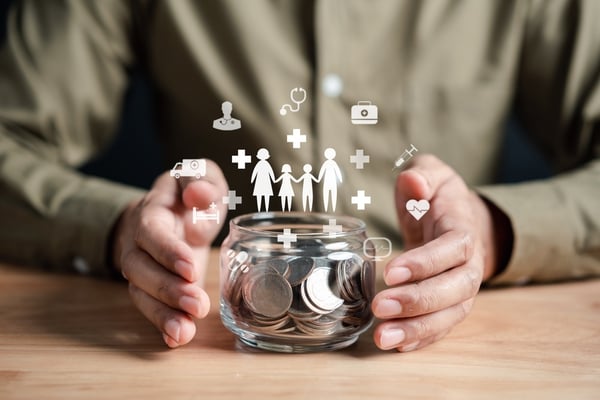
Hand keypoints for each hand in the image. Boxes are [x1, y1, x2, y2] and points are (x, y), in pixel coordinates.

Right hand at [112, 160, 227, 347]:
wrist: (169, 208)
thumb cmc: (189, 192)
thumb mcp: (199, 176)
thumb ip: (201, 181)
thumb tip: (197, 196)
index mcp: (152, 212)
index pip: (151, 232)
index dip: (166, 251)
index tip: (190, 269)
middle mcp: (138, 242)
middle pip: (139, 268)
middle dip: (167, 289)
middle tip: (197, 304)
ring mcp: (142, 267)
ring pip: (140, 293)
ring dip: (162, 314)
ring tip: (185, 331)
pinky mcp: (152, 286)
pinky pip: (149, 306)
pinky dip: (161, 324)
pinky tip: (178, 339)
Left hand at [372, 155, 510, 350]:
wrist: (459, 219)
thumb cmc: (439, 197)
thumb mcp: (432, 174)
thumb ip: (423, 175)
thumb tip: (414, 183)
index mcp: (463, 230)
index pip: (452, 249)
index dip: (425, 262)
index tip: (392, 272)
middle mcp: (469, 264)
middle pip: (455, 289)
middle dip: (419, 301)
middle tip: (381, 307)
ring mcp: (462, 288)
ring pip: (450, 314)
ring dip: (418, 328)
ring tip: (384, 337)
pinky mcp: (450, 304)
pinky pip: (442, 326)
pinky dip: (422, 338)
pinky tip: (397, 344)